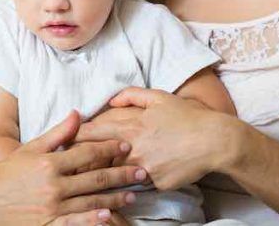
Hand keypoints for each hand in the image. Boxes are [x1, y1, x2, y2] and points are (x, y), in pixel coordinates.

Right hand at [0, 110, 146, 224]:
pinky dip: (93, 220)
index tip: (126, 145)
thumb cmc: (8, 173)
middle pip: (94, 178)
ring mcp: (51, 207)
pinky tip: (108, 217)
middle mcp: (52, 184)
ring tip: (133, 195)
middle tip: (141, 171)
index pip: (86, 153)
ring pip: (90, 201)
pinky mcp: (47, 225)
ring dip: (114, 198)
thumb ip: (57, 133)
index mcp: (49, 162)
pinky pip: (75, 223)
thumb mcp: (30, 148)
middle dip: (121, 174)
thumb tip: (78, 113)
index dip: (108, 148)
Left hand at [75, 88, 239, 190]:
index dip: (76, 137)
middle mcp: (133, 149)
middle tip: (68, 164)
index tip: (64, 140)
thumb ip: (132, 96)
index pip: (94, 133)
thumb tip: (112, 100)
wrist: (214, 142)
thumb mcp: (159, 98)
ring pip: (116, 173)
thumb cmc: (187, 117)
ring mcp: (144, 169)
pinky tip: (131, 180)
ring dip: (104, 174)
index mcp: (131, 127)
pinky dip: (136, 180)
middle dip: (83, 160)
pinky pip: (141, 182)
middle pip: (99, 157)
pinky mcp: (156, 183)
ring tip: (87, 178)